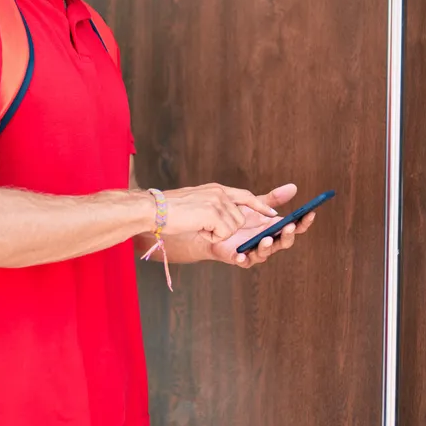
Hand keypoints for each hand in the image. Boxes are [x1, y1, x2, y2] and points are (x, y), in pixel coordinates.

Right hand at [157, 183, 279, 243]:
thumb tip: (222, 218)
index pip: (246, 196)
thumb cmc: (169, 211)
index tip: (272, 214)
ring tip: (198, 225)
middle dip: (226, 229)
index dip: (260, 206)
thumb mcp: (197, 203)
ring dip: (216, 233)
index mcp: (216, 189)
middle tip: (203, 226)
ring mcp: (218, 202)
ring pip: (233, 227)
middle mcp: (220, 193)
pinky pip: (224, 233)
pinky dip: (211, 236)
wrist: (153, 209)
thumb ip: (213, 205)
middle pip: (240, 219)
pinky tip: (197, 228)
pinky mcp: (215, 212)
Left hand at [207, 183, 316, 268]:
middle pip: (283, 242)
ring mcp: (254, 251)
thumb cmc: (237, 216)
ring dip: (267, 247)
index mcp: (274, 228)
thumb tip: (293, 187)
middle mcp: (268, 241)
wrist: (214, 225)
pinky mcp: (238, 257)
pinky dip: (243, 259)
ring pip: (265, 253)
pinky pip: (243, 261)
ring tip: (266, 239)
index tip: (311, 213)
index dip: (304, 222)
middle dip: (288, 235)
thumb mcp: (256, 204)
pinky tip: (241, 255)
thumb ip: (274, 198)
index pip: (295, 227)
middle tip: (289, 226)